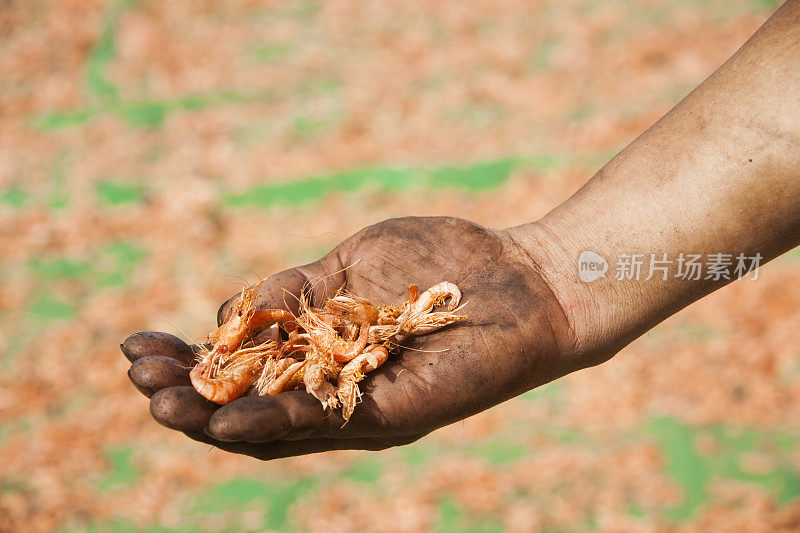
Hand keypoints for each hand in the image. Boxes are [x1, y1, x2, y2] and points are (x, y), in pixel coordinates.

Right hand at [122, 216, 583, 459]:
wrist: (521, 276)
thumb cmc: (440, 265)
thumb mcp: (350, 267)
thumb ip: (293, 292)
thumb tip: (229, 309)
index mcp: (321, 356)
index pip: (243, 370)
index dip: (189, 362)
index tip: (138, 343)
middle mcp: (336, 392)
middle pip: (249, 409)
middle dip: (190, 397)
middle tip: (139, 381)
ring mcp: (364, 410)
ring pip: (278, 430)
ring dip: (217, 421)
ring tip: (162, 406)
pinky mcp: (395, 415)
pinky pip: (328, 425)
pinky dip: (275, 424)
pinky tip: (228, 421)